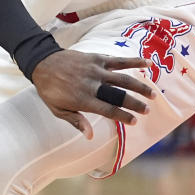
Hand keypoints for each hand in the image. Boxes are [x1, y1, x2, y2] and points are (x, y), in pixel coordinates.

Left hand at [31, 50, 154, 138]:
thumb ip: (76, 121)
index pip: (108, 110)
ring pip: (122, 78)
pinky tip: (147, 64)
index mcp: (83, 99)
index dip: (122, 116)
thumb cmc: (50, 89)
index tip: (134, 122)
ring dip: (139, 86)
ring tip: (153, 94)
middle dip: (134, 103)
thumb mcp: (58, 109)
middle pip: (118, 95)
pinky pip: (117, 60)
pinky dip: (133, 61)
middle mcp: (91, 84)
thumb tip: (90, 136)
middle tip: (147, 110)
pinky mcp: (96, 58)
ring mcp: (95, 70)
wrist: (41, 62)